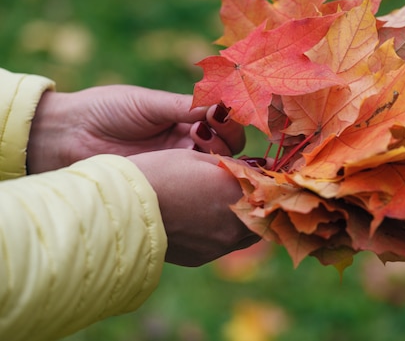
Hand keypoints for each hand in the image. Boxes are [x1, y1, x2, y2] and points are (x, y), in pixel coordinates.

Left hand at [27, 85, 244, 173]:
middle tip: (207, 129)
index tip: (220, 113)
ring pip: (217, 165)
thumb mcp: (149, 104)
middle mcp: (186, 142)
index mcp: (184, 118)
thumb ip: (186, 106)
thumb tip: (223, 105)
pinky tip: (195, 167)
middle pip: (228, 144)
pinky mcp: (168, 185)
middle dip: (227, 136)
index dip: (228, 117)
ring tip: (196, 142)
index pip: (222, 119)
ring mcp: (178, 165)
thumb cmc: (105, 110)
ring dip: (217, 154)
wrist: (67, 137)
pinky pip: (196, 184)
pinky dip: (203, 176)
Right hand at [128, 149, 259, 265]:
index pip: (269, 187)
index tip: (270, 170)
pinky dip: (224, 231)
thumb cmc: (159, 173)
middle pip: (265, 214)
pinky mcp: (202, 257)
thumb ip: (233, 166)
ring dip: (247, 218)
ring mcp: (220, 245)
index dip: (271, 177)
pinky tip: (206, 218)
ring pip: (248, 232)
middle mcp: (235, 224)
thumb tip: (255, 169)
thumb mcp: (198, 159)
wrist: (121, 210)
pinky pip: (224, 243)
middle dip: (262, 201)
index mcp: (238, 193)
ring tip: (229, 202)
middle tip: (253, 186)